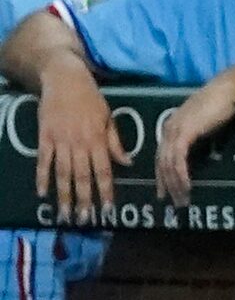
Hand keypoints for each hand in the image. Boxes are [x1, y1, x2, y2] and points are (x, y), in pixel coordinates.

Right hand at [35, 64, 124, 216]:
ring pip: (63, 173)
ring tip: (65, 214)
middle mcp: (80, 143)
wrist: (64, 80)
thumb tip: (128, 163)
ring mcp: (60, 141)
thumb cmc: (91, 99)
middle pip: (82, 177)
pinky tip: (42, 193)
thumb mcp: (109, 118)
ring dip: (64, 195)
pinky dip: (42, 178)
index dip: (106, 191)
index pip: (104, 171)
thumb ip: (115, 143)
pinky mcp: (44, 137)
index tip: (108, 209)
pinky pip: (43, 161)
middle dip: (84, 200)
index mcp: (98, 139)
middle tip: (85, 220)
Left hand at [155, 73, 234, 206]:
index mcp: (171, 127)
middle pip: (160, 163)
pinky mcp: (184, 133)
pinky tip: (187, 186)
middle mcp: (168, 130)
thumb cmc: (221, 104)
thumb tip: (198, 152)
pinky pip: (177, 160)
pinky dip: (180, 175)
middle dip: (166, 185)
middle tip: (173, 202)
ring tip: (182, 199)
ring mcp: (174, 131)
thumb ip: (197, 136)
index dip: (162, 176)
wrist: (227, 90)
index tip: (165, 192)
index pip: (161, 156)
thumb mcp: (205, 124)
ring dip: (174, 184)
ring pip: (167, 164)